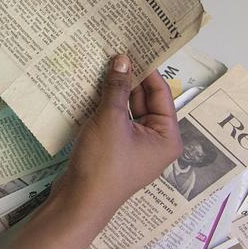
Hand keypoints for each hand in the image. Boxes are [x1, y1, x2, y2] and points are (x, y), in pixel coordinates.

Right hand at [54, 54, 182, 214]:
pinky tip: (91, 90)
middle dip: (128, 79)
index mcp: (167, 136)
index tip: (131, 47)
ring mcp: (135, 148)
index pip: (161, 93)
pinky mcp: (116, 151)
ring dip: (115, 92)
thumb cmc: (104, 162)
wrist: (79, 201)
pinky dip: (106, 107)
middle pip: (145, 101)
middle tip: (112, 53)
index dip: (146, 70)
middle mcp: (156, 142)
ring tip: (100, 66)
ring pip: (128, 111)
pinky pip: (115, 122)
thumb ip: (117, 87)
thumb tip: (122, 59)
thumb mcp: (111, 120)